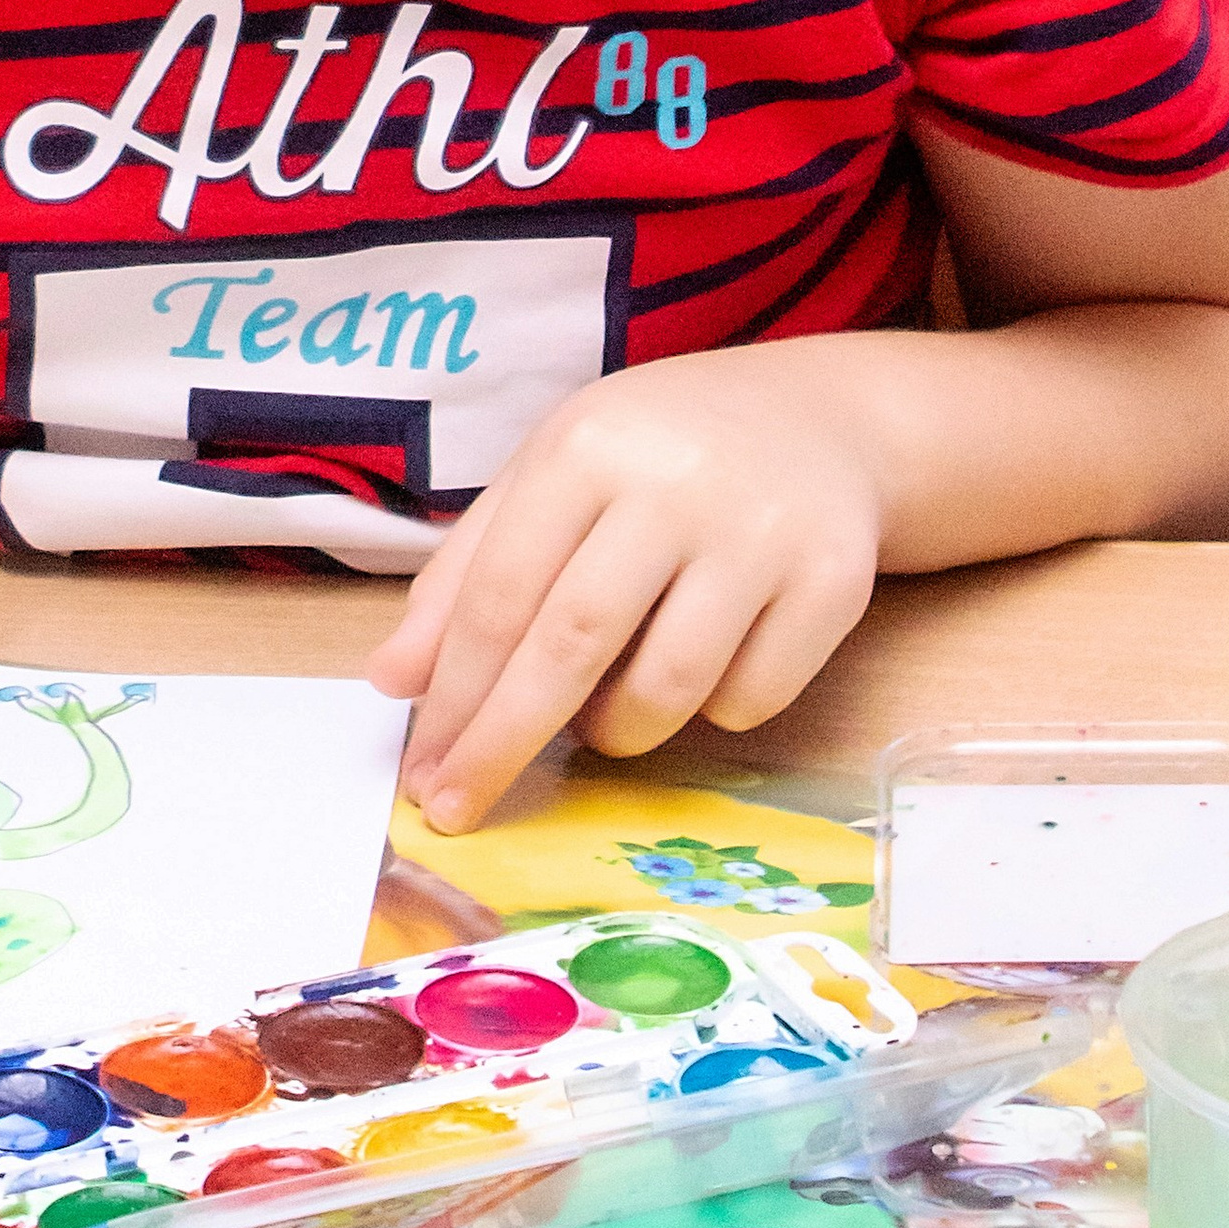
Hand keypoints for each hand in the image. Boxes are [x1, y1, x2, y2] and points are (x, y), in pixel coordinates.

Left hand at [366, 349, 882, 831]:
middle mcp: (675, 485)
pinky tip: (698, 669)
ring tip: (599, 711)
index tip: (423, 770)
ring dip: (614, 731)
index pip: (502, 592)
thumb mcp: (548, 479)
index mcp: (588, 447)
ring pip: (667, 690)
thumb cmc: (653, 457)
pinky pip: (751, 701)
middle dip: (503, 740)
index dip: (454, 692)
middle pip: (571, 644)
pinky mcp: (833, 583)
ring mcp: (761, 535)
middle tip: (459, 807)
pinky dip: (710, 712)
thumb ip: (466, 573)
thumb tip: (395, 681)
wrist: (815, 420)